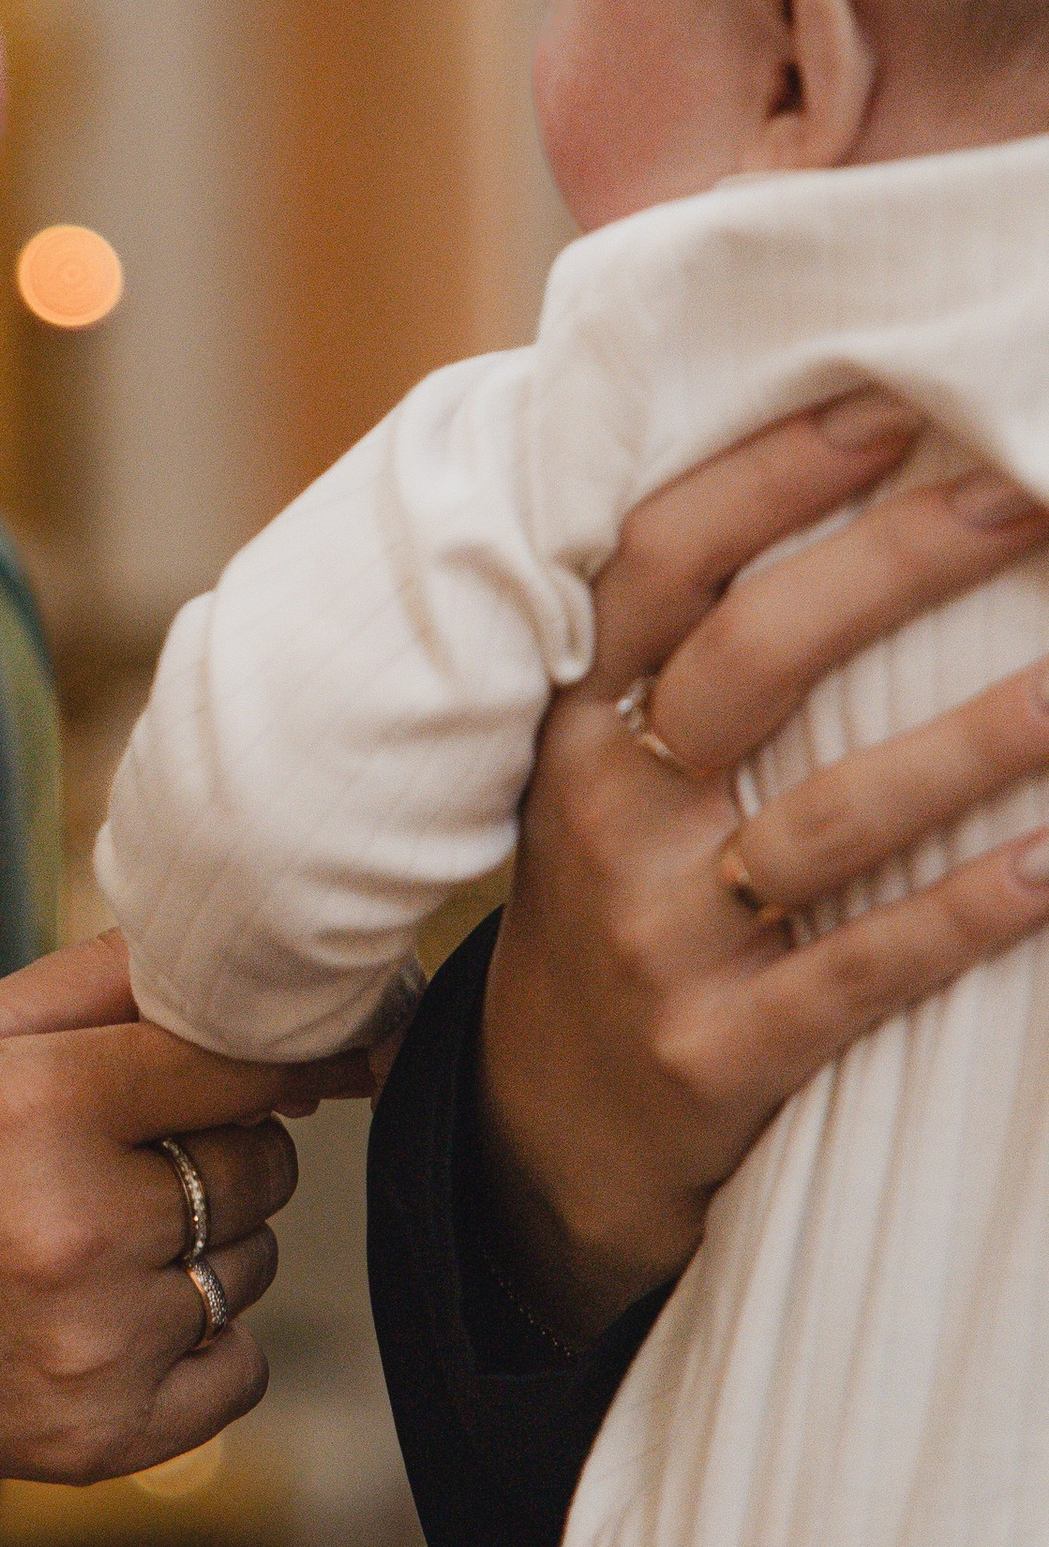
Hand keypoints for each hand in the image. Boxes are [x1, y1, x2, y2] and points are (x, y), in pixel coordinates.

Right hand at [0, 932, 355, 1533]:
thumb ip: (95, 984)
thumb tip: (247, 964)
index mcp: (35, 1104)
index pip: (238, 1060)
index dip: (272, 1054)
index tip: (277, 1061)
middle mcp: (74, 1227)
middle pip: (260, 1165)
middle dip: (222, 1149)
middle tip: (127, 1159)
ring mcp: (93, 1343)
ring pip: (253, 1265)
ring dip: (205, 1246)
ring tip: (90, 1242)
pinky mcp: (102, 1438)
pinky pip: (242, 1368)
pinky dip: (204, 1343)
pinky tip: (112, 1318)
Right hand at [480, 390, 1048, 1334]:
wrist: (545, 1136)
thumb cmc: (616, 910)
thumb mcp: (600, 779)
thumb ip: (677, 660)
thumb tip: (823, 489)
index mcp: (575, 725)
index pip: (654, 567)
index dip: (762, 480)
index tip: (882, 410)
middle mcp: (605, 814)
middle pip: (748, 659)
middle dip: (891, 565)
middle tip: (1020, 495)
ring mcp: (658, 937)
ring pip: (828, 816)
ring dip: (972, 743)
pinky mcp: (719, 1051)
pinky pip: (863, 968)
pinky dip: (966, 914)